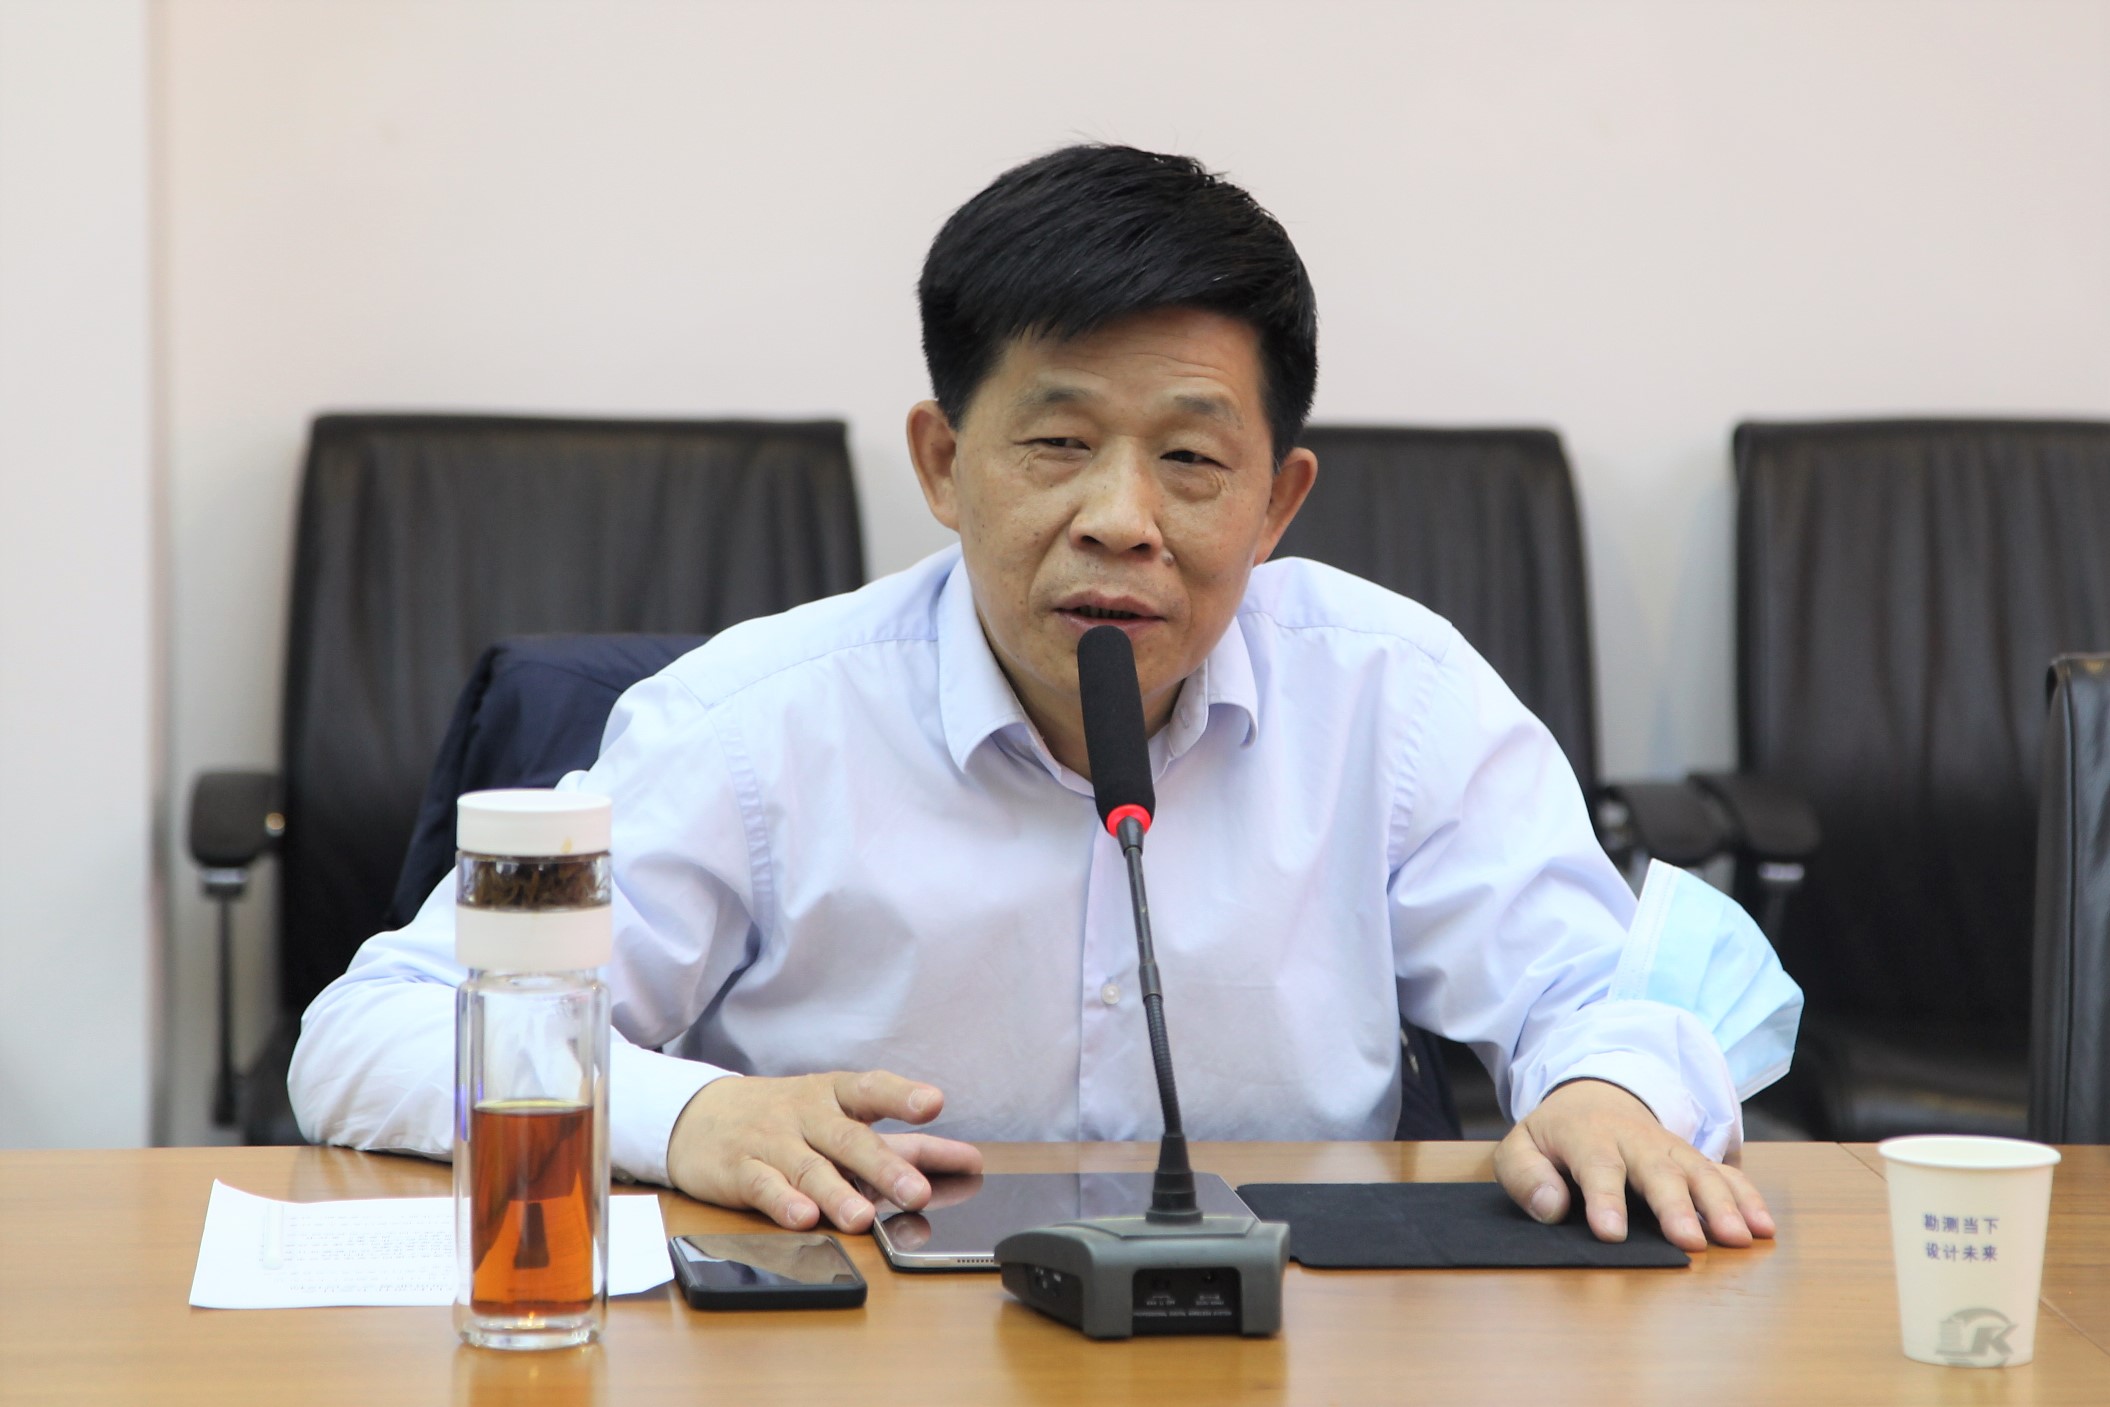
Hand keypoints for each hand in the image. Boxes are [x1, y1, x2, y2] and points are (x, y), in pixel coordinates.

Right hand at [665, 1070, 983, 1231]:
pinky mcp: (741, 1170)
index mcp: (836, 1095)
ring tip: (863, 1219)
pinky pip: (764, 1186)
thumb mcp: (841, 1118)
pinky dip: (783, 1203)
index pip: (873, 1089)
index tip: (933, 1103)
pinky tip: (803, 1218)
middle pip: (848, 1138)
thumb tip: (969, 1161)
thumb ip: (903, 1143)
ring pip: (810, 1168)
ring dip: (838, 1194)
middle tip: (916, 1192)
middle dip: (884, 1166)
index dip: (903, 1096)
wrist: (699, 1116)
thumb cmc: (789, 1119)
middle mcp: (807, 1114)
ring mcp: (773, 1141)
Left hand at [1493, 1078, 1775, 1251]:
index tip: (1611, 1234)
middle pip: (1658, 1171)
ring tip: (1738, 1238)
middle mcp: (1635, 1140)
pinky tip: (1764, 1227)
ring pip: (1699, 1172)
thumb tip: (1551, 1208)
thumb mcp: (1521, 1148)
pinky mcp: (1692, 1158)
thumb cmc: (1554, 1137)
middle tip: (1691, 1241)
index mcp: (1587, 1136)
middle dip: (1675, 1206)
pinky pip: (1725, 1173)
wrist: (1593, 1098)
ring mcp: (1669, 1148)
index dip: (1604, 1200)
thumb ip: (1526, 1177)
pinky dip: (1747, 1197)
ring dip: (1722, 1204)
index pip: (1597, 1167)